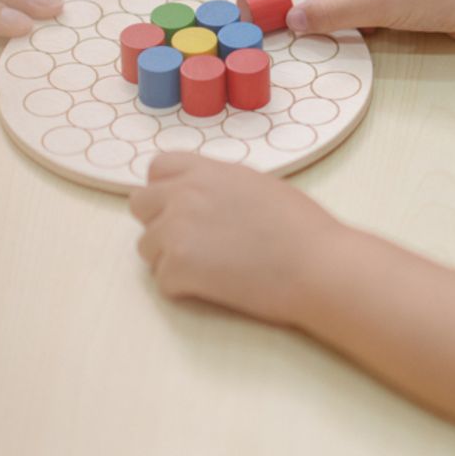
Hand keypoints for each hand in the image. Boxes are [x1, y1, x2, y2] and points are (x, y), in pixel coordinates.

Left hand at [129, 152, 337, 324]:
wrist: (314, 262)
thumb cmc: (299, 225)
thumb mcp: (255, 184)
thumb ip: (217, 185)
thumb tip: (200, 198)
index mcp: (206, 170)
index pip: (157, 168)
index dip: (166, 188)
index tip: (182, 206)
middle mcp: (184, 193)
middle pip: (139, 204)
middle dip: (159, 222)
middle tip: (192, 240)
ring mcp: (176, 230)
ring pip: (146, 247)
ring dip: (170, 257)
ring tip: (211, 266)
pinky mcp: (177, 268)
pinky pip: (162, 280)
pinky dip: (184, 287)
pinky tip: (218, 284)